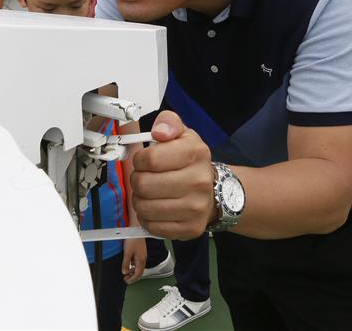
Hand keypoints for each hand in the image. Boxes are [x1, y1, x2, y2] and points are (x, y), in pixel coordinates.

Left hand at [121, 238, 145, 283]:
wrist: (137, 229)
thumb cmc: (133, 239)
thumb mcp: (127, 253)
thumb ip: (126, 263)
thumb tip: (125, 272)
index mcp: (141, 260)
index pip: (138, 274)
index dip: (132, 279)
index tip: (127, 281)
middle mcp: (143, 258)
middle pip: (140, 272)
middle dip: (133, 277)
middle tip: (127, 279)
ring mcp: (143, 255)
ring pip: (139, 267)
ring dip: (133, 271)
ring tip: (127, 272)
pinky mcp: (141, 251)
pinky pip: (138, 262)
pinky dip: (134, 265)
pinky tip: (129, 263)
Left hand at [131, 111, 215, 239]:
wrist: (215, 190)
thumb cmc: (190, 161)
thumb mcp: (182, 134)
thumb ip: (168, 123)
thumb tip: (159, 131)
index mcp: (195, 153)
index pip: (150, 159)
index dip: (139, 160)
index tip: (143, 161)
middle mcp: (199, 181)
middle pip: (144, 185)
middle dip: (137, 180)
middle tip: (144, 178)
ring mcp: (196, 208)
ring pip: (145, 207)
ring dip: (139, 200)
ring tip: (148, 193)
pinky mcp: (191, 228)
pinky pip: (152, 227)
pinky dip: (147, 218)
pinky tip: (155, 208)